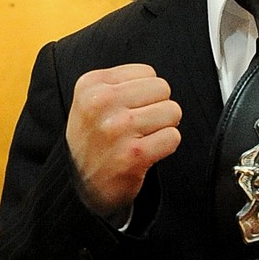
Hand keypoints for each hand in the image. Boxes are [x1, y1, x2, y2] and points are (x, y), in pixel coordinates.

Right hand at [66, 63, 181, 221]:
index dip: (145, 94)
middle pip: (163, 89)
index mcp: (91, 84)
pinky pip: (173, 137)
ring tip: (141, 139)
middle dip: (157, 107)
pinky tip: (145, 153)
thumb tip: (158, 79)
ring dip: (163, 128)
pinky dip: (165, 146)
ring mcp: (117, 128)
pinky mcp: (133, 154)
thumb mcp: (92, 100)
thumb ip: (122, 82)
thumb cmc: (96, 139)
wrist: (85, 186)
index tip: (127, 110)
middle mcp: (101, 103)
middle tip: (138, 126)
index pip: (148, 73)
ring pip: (172, 111)